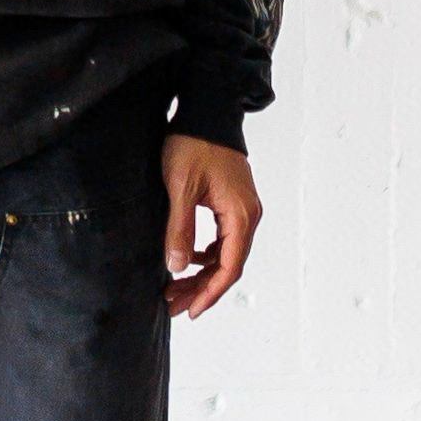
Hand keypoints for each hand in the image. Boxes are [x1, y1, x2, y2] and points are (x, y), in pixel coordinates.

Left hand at [160, 132, 262, 319]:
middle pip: (228, 264)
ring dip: (201, 272)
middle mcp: (248, 215)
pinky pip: (223, 238)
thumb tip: (177, 266)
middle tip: (173, 304)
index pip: (229, 267)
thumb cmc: (193, 144)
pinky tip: (188, 257)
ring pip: (225, 253)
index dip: (209, 293)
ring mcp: (242, 208)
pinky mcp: (233, 201)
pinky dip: (206, 253)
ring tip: (174, 286)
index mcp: (240, 214)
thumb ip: (179, 228)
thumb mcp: (180, 187)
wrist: (207, 110)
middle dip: (200, 288)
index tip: (190, 310)